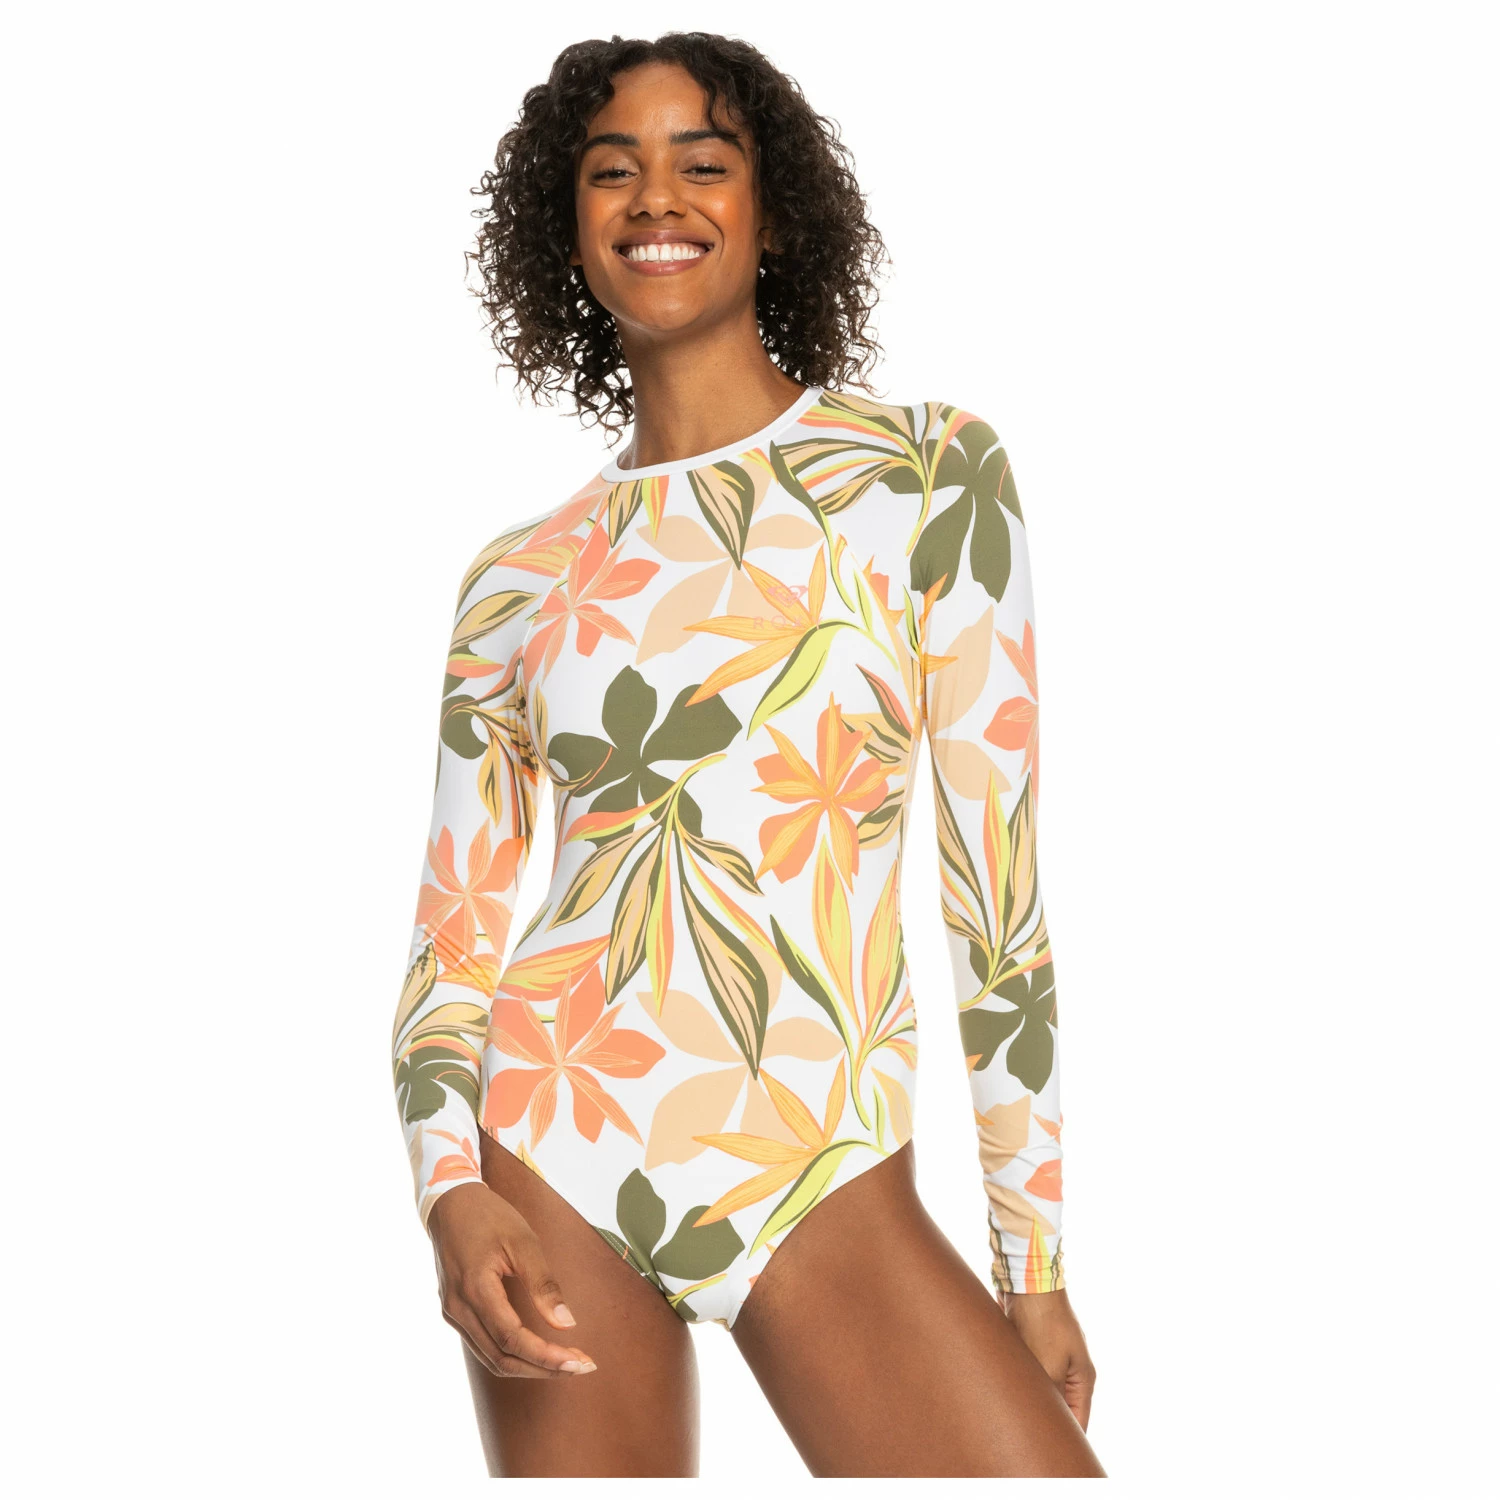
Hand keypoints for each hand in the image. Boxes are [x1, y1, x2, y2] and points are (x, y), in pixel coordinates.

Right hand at [426, 1180, 596, 1378]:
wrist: (450, 1203)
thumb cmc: (489, 1216)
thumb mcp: (523, 1241)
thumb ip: (543, 1283)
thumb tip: (566, 1324)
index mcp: (475, 1289)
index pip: (513, 1339)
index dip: (547, 1356)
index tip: (579, 1362)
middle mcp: (459, 1309)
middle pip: (502, 1358)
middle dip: (543, 1367)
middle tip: (581, 1366)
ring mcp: (453, 1312)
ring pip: (491, 1358)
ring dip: (528, 1366)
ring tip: (564, 1362)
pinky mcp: (454, 1311)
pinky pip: (482, 1345)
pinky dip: (511, 1354)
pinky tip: (535, 1349)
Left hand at [1001, 1287, 1096, 1429]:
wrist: (1027, 1280)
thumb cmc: (1043, 1322)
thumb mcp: (1047, 1367)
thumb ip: (1049, 1398)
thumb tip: (1045, 1423)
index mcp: (1082, 1378)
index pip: (1078, 1421)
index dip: (1066, 1440)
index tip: (1048, 1455)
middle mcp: (1070, 1369)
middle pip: (1059, 1406)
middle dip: (1043, 1420)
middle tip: (1023, 1437)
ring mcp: (1052, 1355)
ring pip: (1040, 1388)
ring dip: (1027, 1398)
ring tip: (1010, 1414)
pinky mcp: (1032, 1343)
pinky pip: (1027, 1371)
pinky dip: (1018, 1380)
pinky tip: (1002, 1388)